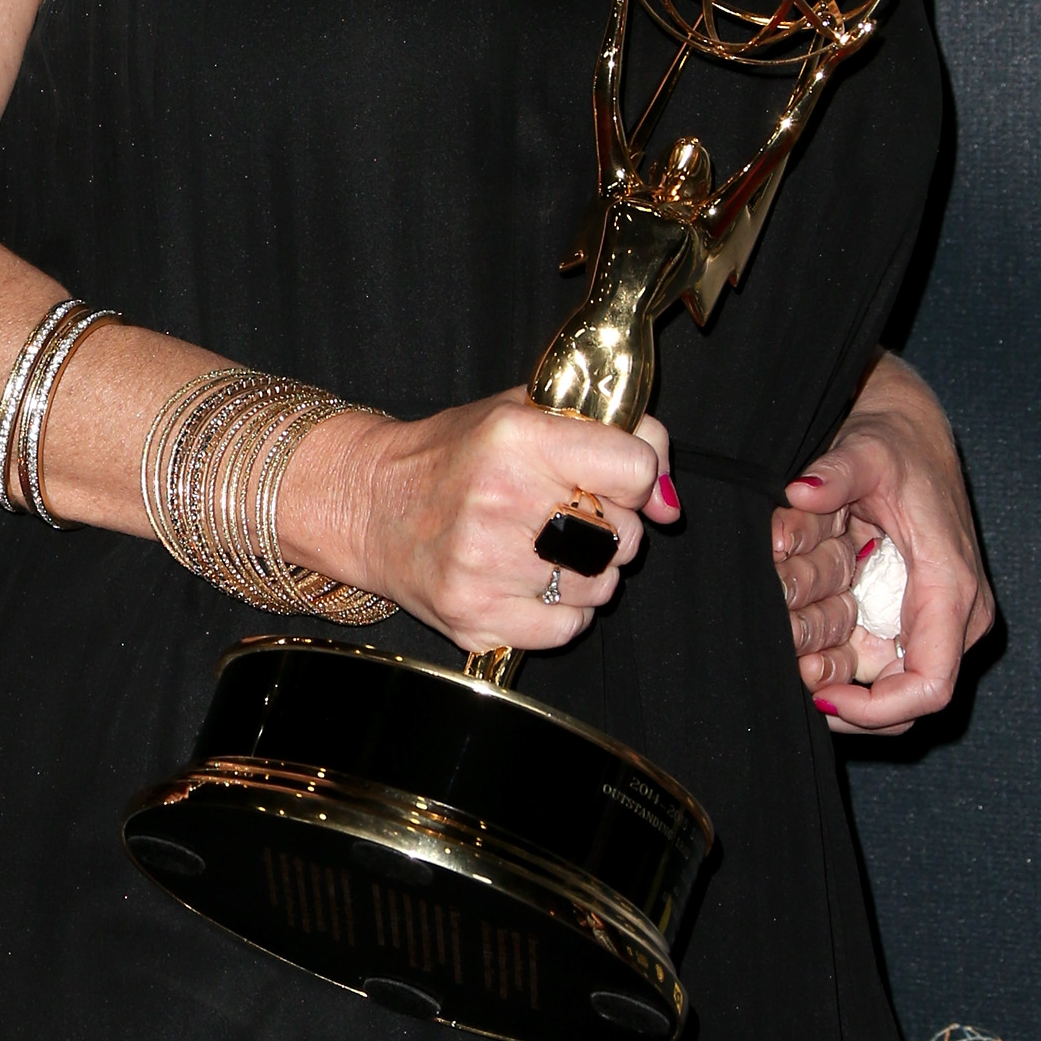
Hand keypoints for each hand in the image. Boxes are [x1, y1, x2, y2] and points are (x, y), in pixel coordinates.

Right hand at [341, 391, 681, 655]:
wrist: (371, 505)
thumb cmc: (453, 455)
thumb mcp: (524, 412)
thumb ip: (609, 433)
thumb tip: (668, 500)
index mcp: (515, 438)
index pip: (634, 468)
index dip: (635, 475)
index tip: (613, 477)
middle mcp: (501, 500)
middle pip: (622, 535)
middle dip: (610, 526)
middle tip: (567, 513)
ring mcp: (487, 566)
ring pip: (601, 587)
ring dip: (587, 572)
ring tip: (542, 546)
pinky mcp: (477, 619)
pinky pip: (567, 628)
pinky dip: (560, 611)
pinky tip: (526, 581)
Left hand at [772, 354, 992, 737]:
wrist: (914, 433)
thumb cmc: (897, 444)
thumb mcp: (865, 450)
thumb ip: (835, 473)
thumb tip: (799, 491)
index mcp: (950, 588)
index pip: (929, 685)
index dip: (877, 709)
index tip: (822, 696)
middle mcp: (955, 615)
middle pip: (907, 699)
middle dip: (849, 702)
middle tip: (792, 681)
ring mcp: (937, 618)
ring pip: (890, 684)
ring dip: (840, 680)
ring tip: (792, 660)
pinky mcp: (916, 613)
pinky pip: (881, 658)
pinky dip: (842, 659)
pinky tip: (805, 644)